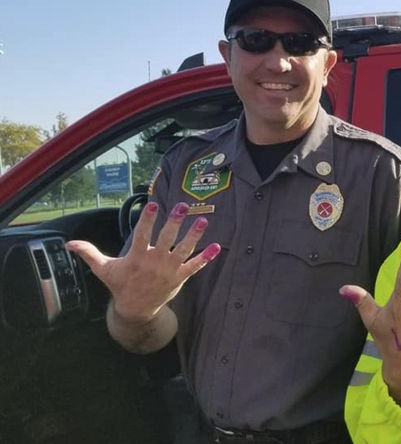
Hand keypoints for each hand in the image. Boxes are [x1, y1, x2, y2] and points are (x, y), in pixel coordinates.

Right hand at [66, 201, 219, 322]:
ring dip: (195, 235)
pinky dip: (206, 257)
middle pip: (167, 238)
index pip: (142, 234)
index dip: (148, 219)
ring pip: (184, 250)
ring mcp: (169, 270)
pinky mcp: (180, 277)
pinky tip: (217, 247)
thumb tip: (69, 244)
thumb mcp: (103, 269)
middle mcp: (155, 261)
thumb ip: (89, 253)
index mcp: (137, 257)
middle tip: (183, 206)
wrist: (136, 309)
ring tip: (203, 220)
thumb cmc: (120, 285)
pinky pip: (195, 266)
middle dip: (175, 222)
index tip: (153, 204)